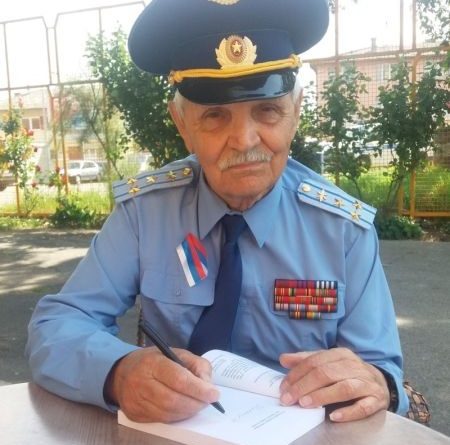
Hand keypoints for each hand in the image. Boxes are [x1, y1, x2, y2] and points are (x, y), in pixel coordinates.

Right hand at [105, 347, 219, 422]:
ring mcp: (136, 401)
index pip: (178, 379)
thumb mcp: (177, 353)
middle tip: (208, 401)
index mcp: (153, 363)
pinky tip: (184, 409)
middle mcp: (141, 382)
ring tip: (198, 404)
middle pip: (173, 400)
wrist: (123, 372)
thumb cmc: (155, 360)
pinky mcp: (135, 414)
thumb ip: (196, 365)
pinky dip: (178, 416)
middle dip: (196, 403)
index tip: (214, 394)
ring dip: (188, 412)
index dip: (199, 389)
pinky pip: (162, 420)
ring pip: (168, 413)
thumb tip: (208, 385)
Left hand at [279, 348, 389, 421]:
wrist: (381, 382)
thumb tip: (283, 358)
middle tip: (289, 398)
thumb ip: (306, 360)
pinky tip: (334, 416)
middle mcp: (354, 366)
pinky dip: (348, 412)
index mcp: (340, 354)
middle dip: (304, 386)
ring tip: (305, 403)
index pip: (315, 361)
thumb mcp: (328, 362)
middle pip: (326, 374)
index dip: (297, 374)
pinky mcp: (376, 399)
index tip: (284, 387)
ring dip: (322, 396)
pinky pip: (363, 406)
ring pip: (344, 388)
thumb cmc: (347, 372)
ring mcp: (366, 383)